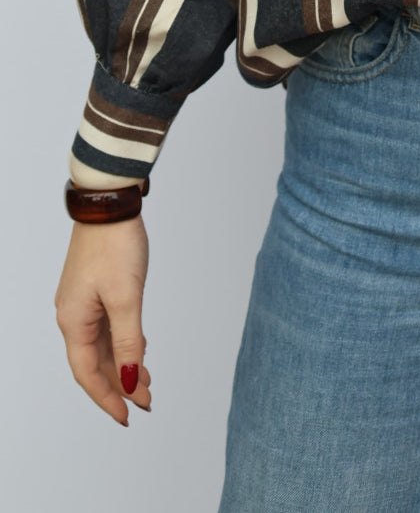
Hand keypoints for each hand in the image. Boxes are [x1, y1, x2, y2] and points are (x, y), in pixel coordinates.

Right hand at [54, 213, 151, 424]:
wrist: (109, 203)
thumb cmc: (114, 246)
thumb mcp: (126, 297)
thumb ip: (128, 341)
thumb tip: (128, 380)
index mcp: (74, 321)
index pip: (88, 373)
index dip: (107, 397)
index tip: (128, 416)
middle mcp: (73, 315)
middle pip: (94, 362)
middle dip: (119, 383)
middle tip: (146, 401)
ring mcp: (82, 301)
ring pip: (102, 344)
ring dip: (123, 363)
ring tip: (146, 381)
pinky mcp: (94, 288)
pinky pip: (106, 326)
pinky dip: (122, 341)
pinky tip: (139, 346)